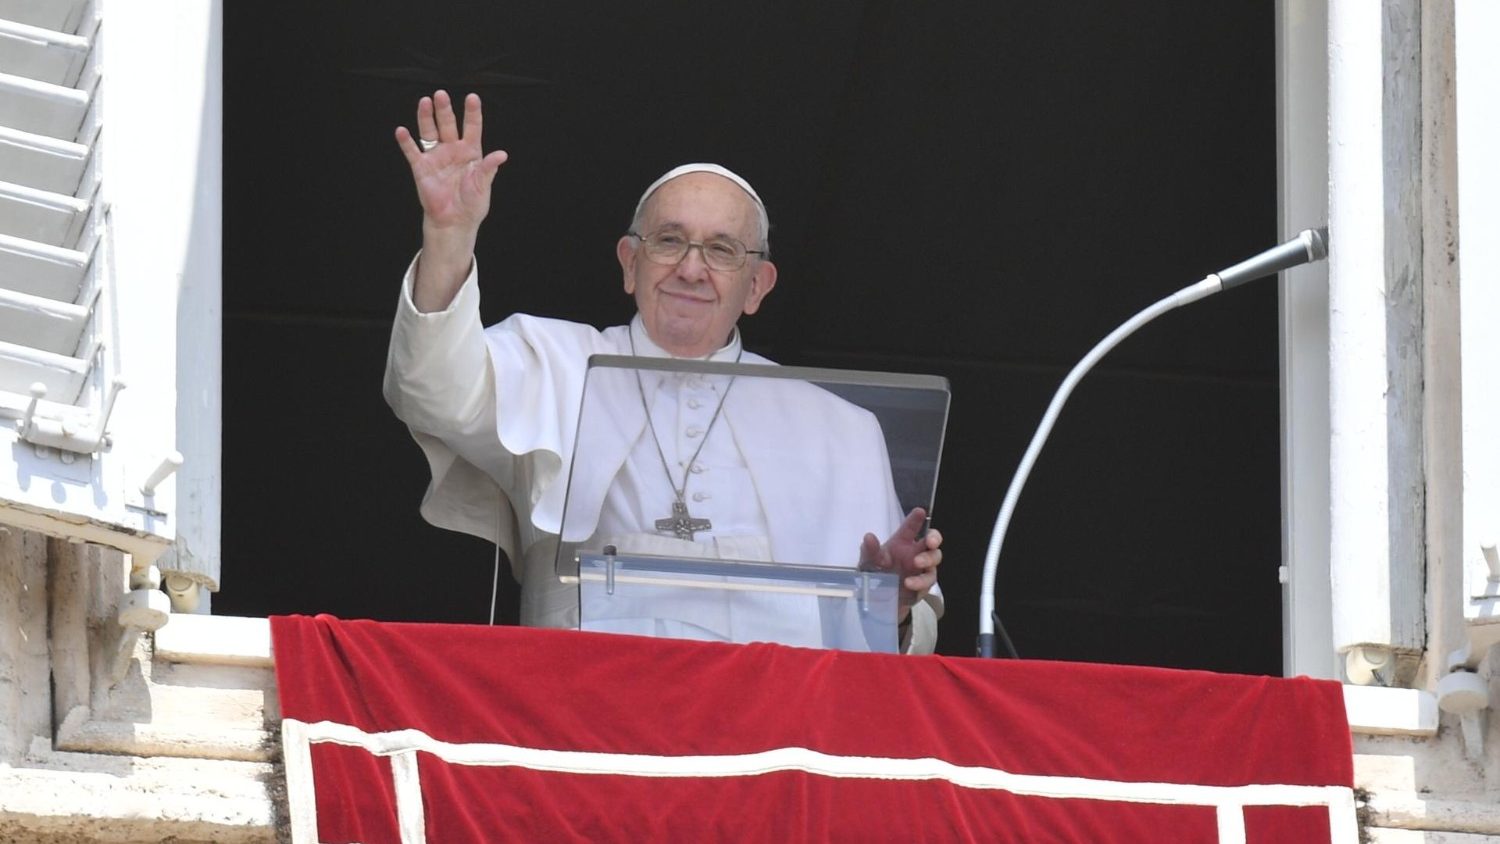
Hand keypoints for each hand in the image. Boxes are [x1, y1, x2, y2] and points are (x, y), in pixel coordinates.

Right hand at [394, 90, 508, 232]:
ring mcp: (436, 157)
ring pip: (429, 132)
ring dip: (426, 117)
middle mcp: (452, 149)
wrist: (455, 222)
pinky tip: (402, 131)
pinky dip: (406, 142)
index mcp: (471, 152)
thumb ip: (488, 168)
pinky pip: (412, 152)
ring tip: (425, 102)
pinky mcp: (421, 168)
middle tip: (441, 94)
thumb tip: (501, 155)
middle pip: (448, 124)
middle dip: (445, 110)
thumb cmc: (472, 203)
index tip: (472, 97)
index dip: (472, 113)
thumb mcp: (483, 185)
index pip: (472, 127)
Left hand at [859, 507, 942, 620]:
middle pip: (932, 542)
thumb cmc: (875, 575)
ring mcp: (920, 571)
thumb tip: (868, 537)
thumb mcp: (868, 562)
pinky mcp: (922, 587)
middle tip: (930, 542)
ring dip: (928, 560)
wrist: (876, 602)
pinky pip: (927, 583)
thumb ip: (869, 550)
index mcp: (902, 543)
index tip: (920, 512)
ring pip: (934, 561)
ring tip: (917, 563)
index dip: (916, 519)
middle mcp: (914, 554)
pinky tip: (909, 584)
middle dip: (935, 538)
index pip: (911, 528)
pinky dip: (919, 583)